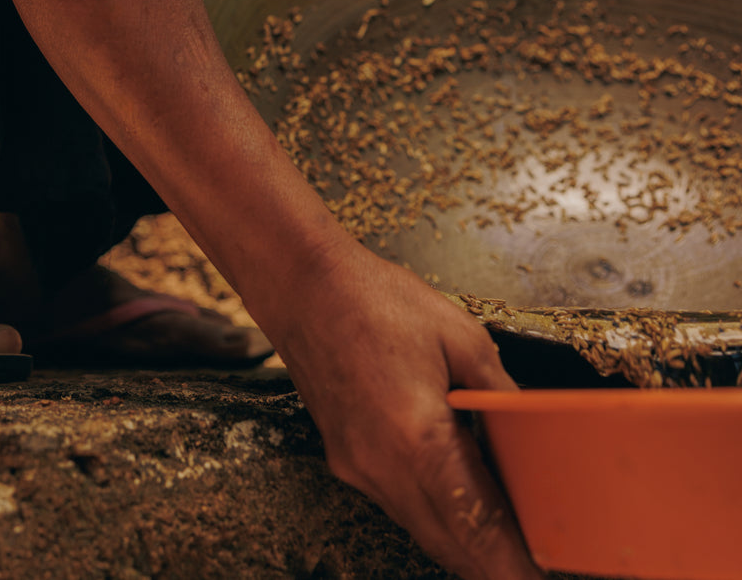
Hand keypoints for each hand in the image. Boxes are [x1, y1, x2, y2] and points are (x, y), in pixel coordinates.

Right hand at [270, 244, 541, 579]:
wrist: (304, 287)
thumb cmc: (375, 300)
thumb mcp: (460, 334)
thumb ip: (498, 390)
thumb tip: (529, 428)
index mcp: (417, 436)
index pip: (475, 524)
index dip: (509, 562)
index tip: (533, 579)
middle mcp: (383, 466)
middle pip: (447, 543)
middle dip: (490, 561)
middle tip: (527, 559)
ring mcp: (358, 468)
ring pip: (419, 528)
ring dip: (459, 539)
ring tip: (499, 533)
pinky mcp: (344, 460)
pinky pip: (395, 503)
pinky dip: (429, 511)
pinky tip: (450, 493)